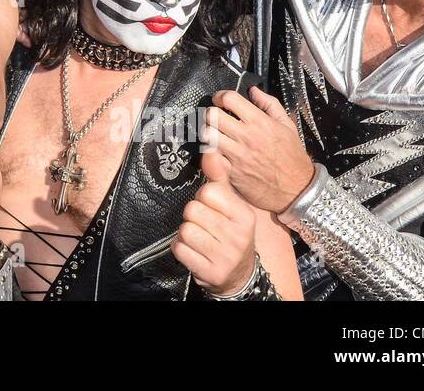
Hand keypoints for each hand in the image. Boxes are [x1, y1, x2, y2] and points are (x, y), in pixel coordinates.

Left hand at [172, 151, 258, 295]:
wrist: (239, 275)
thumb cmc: (231, 233)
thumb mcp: (231, 205)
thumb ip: (218, 178)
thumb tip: (209, 149)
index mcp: (244, 215)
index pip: (209, 192)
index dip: (203, 198)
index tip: (210, 207)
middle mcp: (238, 236)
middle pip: (192, 210)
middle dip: (193, 216)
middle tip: (204, 225)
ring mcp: (225, 257)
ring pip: (185, 230)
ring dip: (186, 234)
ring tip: (200, 238)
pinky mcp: (210, 273)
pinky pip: (179, 249)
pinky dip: (181, 249)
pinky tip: (195, 251)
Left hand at [204, 86, 315, 213]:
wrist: (298, 190)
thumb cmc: (292, 158)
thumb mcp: (287, 126)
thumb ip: (269, 104)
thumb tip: (254, 91)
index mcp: (260, 123)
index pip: (230, 99)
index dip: (220, 96)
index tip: (219, 100)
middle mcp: (247, 137)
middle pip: (212, 115)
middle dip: (210, 113)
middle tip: (214, 117)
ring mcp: (237, 155)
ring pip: (207, 134)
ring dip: (207, 132)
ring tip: (213, 134)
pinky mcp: (231, 173)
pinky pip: (209, 157)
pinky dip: (209, 152)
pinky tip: (215, 151)